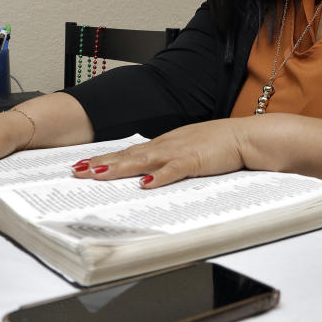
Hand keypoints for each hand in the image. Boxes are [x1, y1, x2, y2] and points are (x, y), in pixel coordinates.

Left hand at [73, 119, 246, 187]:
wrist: (244, 137)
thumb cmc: (219, 144)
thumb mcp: (187, 151)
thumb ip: (168, 162)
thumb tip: (148, 175)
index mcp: (164, 144)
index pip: (128, 153)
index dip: (105, 159)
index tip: (84, 166)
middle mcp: (166, 146)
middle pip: (128, 156)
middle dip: (101, 164)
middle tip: (77, 171)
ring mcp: (179, 153)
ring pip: (143, 161)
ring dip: (120, 168)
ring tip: (97, 174)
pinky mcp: (195, 161)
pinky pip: (174, 170)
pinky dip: (159, 177)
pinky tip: (145, 184)